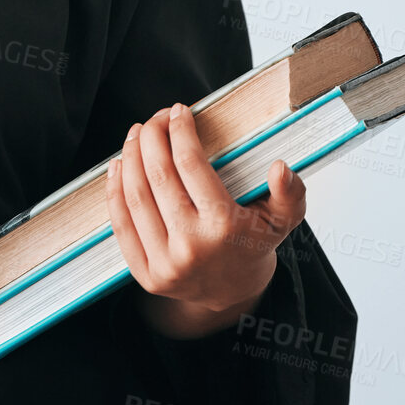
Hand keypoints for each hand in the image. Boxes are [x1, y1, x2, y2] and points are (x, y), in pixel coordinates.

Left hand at [106, 102, 306, 335]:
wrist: (233, 292)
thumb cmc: (253, 243)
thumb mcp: (282, 219)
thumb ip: (290, 193)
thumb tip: (279, 167)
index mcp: (225, 228)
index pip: (190, 165)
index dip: (180, 131)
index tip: (179, 111)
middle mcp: (192, 247)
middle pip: (158, 176)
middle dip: (152, 137)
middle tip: (155, 119)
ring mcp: (166, 264)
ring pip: (135, 197)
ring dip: (130, 158)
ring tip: (135, 135)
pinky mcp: (145, 275)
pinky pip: (121, 225)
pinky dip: (114, 191)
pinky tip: (117, 166)